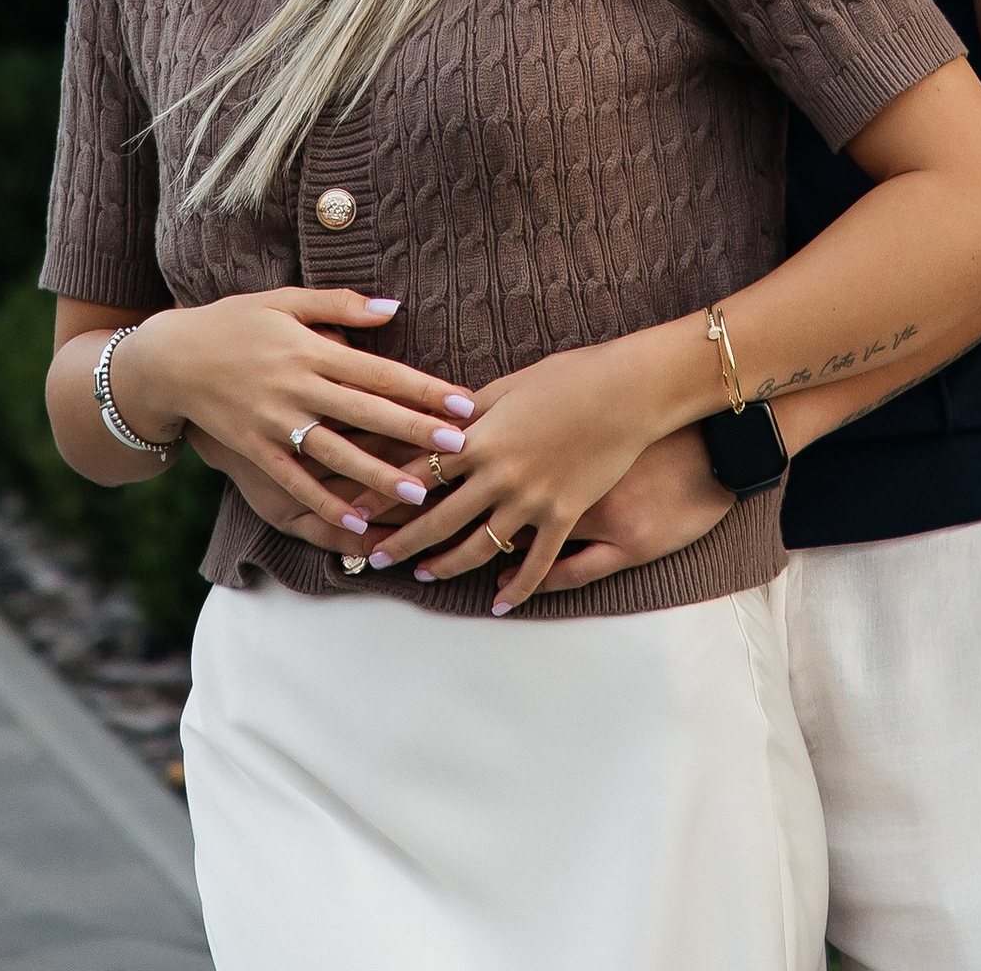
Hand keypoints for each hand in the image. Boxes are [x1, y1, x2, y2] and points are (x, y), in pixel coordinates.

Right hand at [123, 289, 474, 546]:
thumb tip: (393, 307)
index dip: (422, 389)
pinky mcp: (255, 449)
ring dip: (378, 476)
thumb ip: (340, 304)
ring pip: (335, 454)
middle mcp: (297, 386)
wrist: (172, 357)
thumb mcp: (285, 300)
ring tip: (418, 493)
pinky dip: (325, 503)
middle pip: (366, 413)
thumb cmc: (235, 321)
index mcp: (310, 348)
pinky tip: (358, 521)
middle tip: (458, 449)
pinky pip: (295, 481)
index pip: (378, 371)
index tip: (461, 402)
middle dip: (414, 432)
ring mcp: (275, 422)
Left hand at [384, 323, 701, 610]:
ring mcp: (532, 500)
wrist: (628, 390)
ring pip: (479, 548)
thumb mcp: (512, 384)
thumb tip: (439, 421)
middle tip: (375, 558)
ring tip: (426, 575)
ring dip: (448, 566)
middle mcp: (499, 475)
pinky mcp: (565, 516)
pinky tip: (500, 605)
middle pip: (438, 519)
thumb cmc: (570, 375)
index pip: (418, 472)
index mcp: (481, 438)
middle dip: (403, 541)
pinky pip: (537, 564)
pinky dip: (517, 588)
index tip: (352, 509)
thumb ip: (473, 410)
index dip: (381, 493)